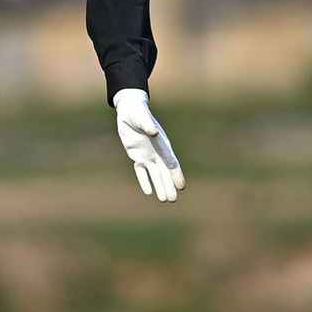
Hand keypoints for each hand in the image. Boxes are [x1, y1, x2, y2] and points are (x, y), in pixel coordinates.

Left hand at [111, 87, 183, 202]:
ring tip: (163, 200)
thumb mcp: (142, 118)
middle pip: (164, 173)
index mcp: (162, 145)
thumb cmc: (138, 113)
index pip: (171, 163)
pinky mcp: (137, 156)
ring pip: (155, 175)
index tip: (181, 186)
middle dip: (169, 186)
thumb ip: (148, 125)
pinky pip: (141, 171)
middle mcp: (157, 153)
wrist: (130, 111)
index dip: (176, 174)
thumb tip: (155, 133)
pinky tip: (148, 192)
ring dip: (159, 186)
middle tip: (172, 200)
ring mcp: (148, 155)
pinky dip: (144, 180)